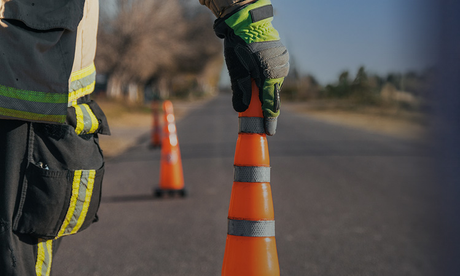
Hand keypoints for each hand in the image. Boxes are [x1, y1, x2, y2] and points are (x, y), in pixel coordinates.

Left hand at [214, 0, 288, 134]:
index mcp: (269, 75)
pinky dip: (267, 77)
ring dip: (265, 88)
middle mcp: (279, 70)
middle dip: (264, 103)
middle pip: (272, 95)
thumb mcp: (236, 69)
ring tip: (253, 81)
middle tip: (256, 113)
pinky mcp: (282, 56)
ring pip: (274, 83)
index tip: (269, 133)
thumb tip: (241, 109)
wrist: (247, 20)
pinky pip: (275, 73)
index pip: (270, 104)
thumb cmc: (239, 45)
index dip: (269, 120)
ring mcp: (283, 62)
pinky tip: (257, 70)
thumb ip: (240, 90)